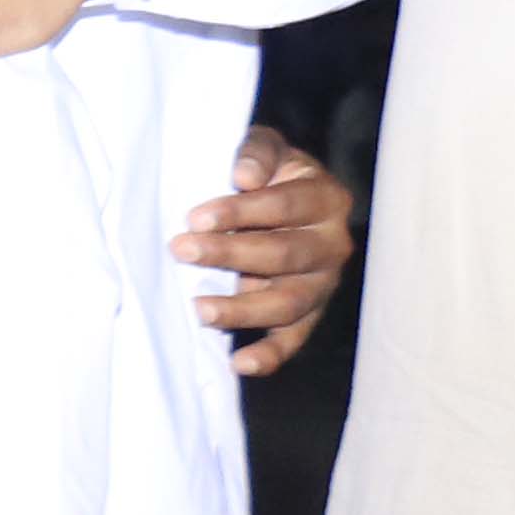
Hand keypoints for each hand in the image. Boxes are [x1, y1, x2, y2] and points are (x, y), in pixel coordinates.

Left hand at [179, 129, 360, 375]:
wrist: (283, 199)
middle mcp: (332, 245)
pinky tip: (239, 363)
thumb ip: (258, 153)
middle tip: (181, 250)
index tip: (195, 217)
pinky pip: (292, 340)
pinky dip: (269, 355)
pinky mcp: (307, 315)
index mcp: (326, 200)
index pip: (285, 206)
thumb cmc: (268, 174)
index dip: (240, 212)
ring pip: (288, 303)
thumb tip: (245, 175)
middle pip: (285, 255)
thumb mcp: (266, 151)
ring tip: (200, 309)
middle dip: (230, 254)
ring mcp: (322, 284)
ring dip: (243, 309)